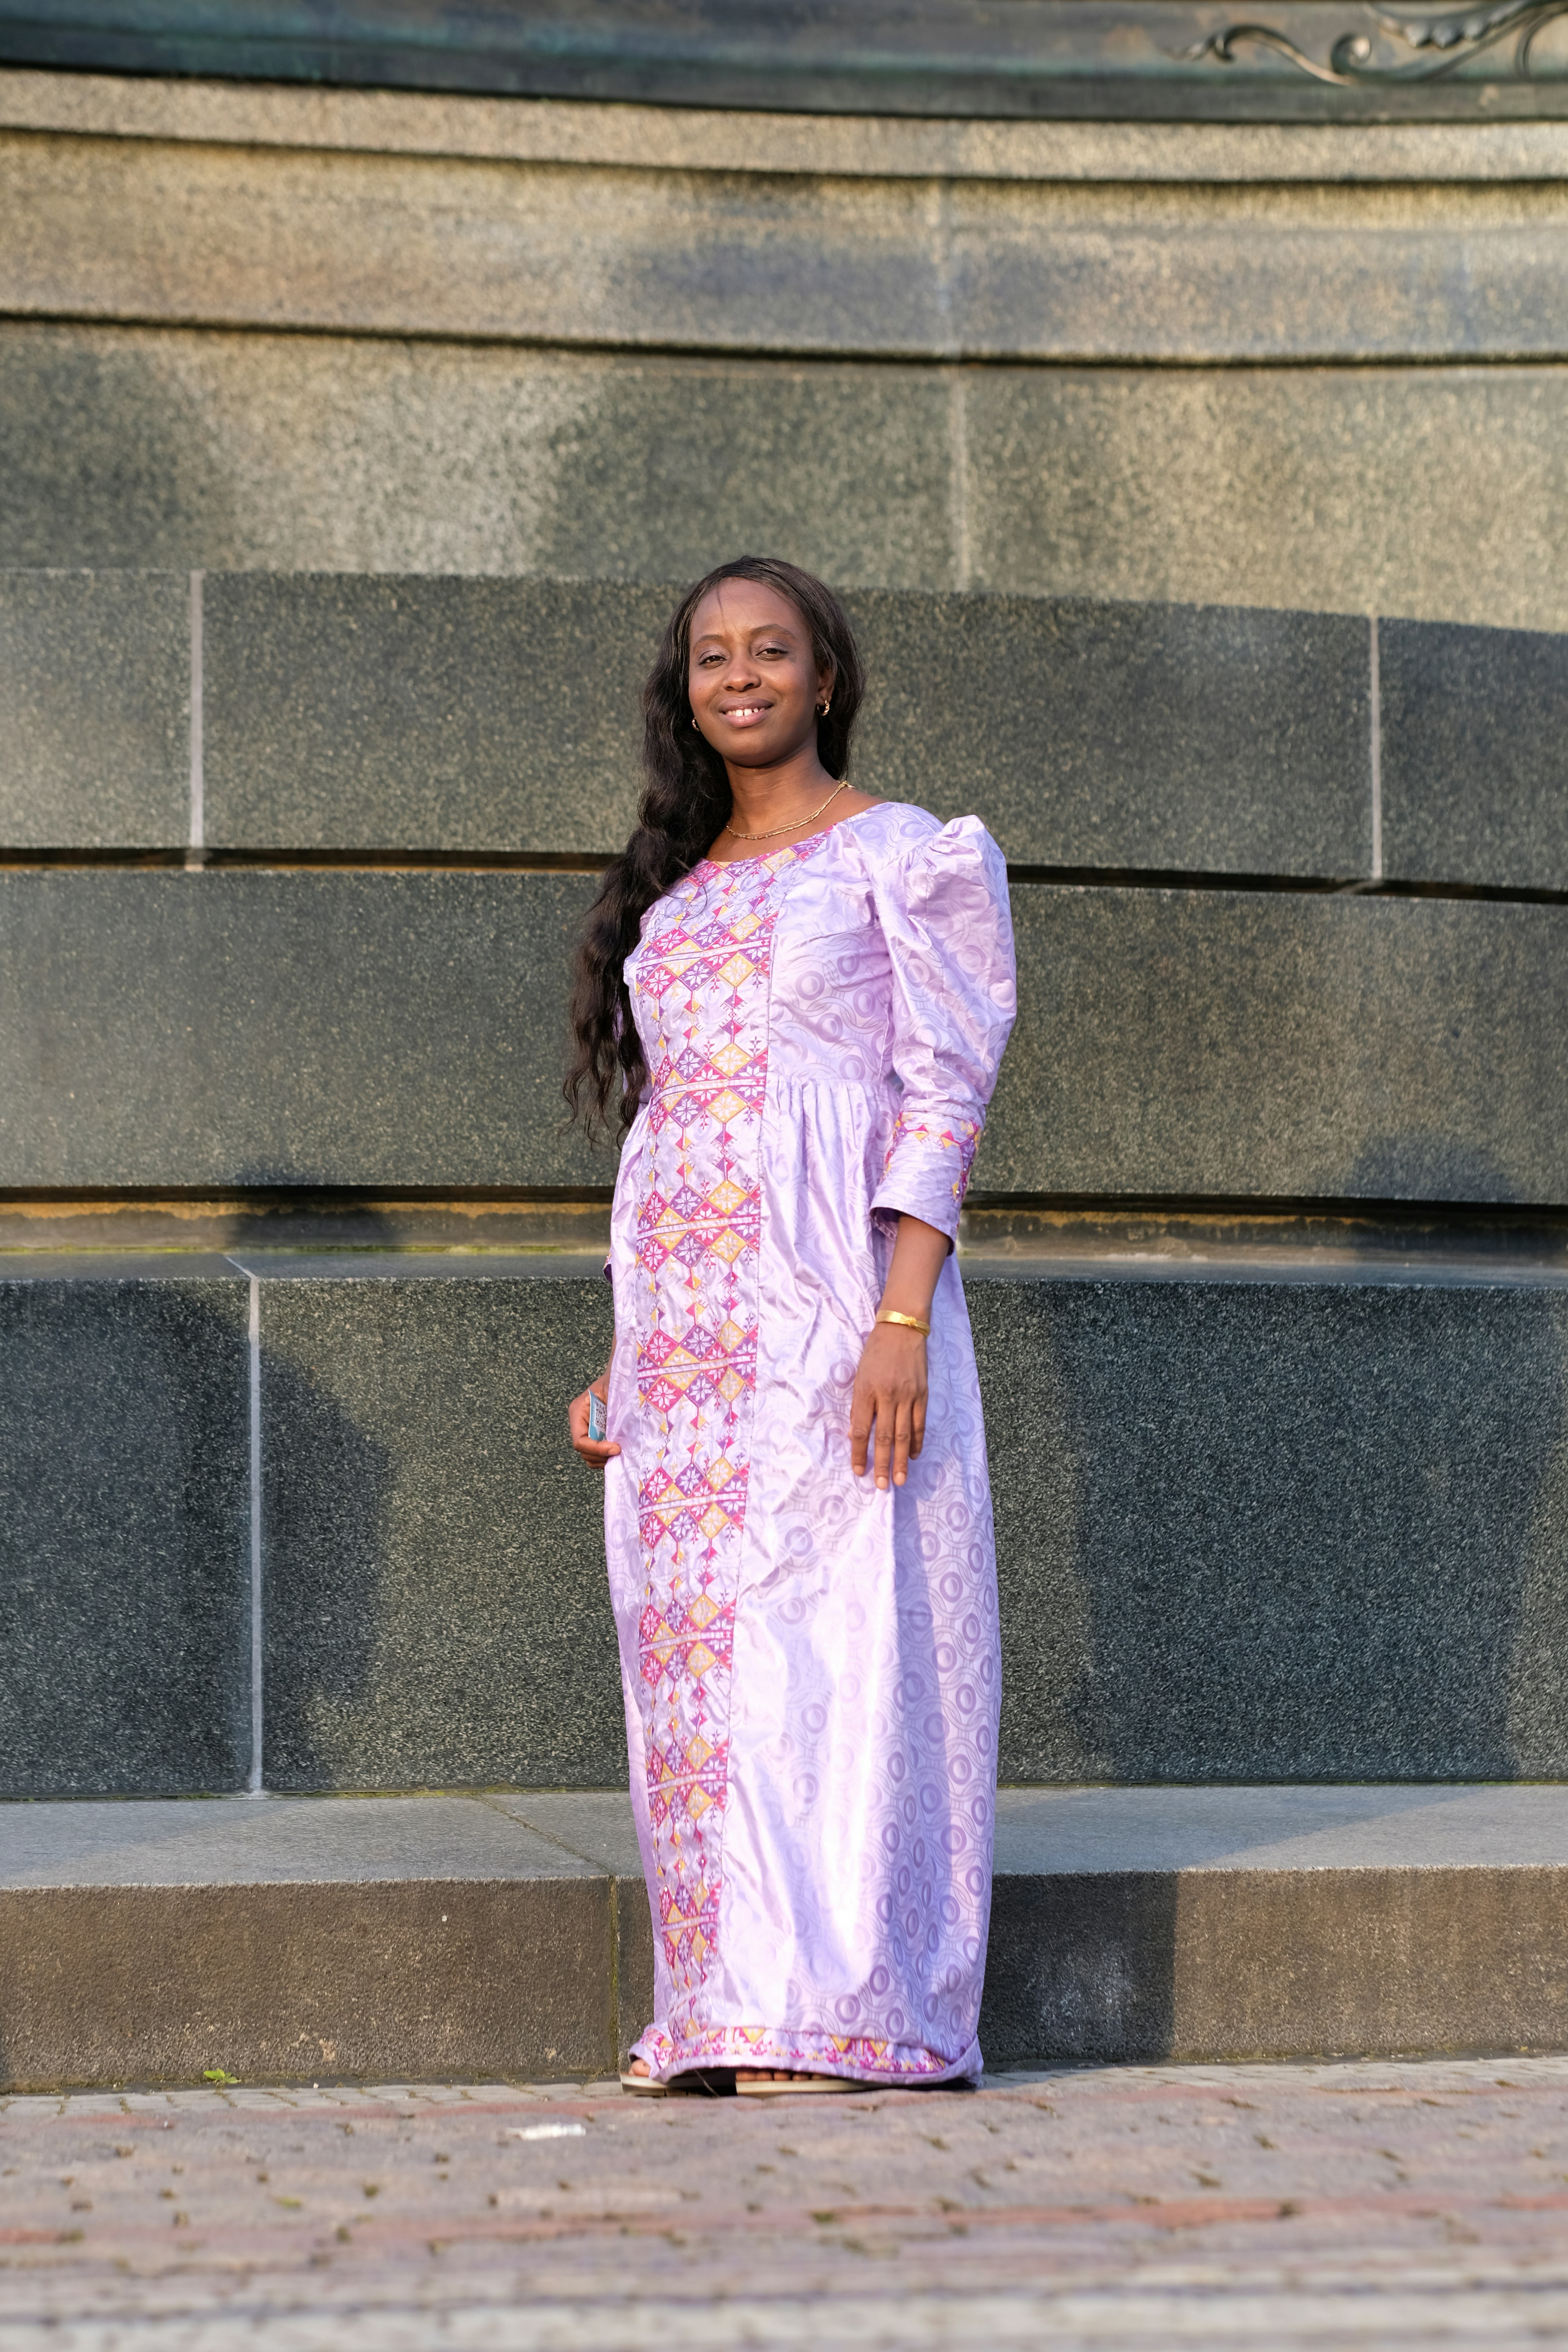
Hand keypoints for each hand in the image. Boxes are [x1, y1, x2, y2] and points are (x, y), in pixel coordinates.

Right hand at [569, 1378, 619, 1466]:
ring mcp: (587, 1431)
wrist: (619, 1376)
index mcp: (578, 1411)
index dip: (596, 1448)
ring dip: (604, 1459)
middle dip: (601, 1456)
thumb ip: (615, 1408)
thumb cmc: (616, 1379)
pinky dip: (607, 1457)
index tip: (616, 1448)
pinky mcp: (596, 1436)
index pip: (580, 1440)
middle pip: (583, 1451)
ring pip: (589, 1456)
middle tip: (621, 1453)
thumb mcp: (614, 1390)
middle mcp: (579, 1423)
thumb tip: (624, 1430)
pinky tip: (620, 1451)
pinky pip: (597, 1454)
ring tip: (621, 1454)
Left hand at [850, 1322, 926, 1490]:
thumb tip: (855, 1434)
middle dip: (881, 1464)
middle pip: (883, 1436)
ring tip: (899, 1480)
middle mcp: (887, 1395)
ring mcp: (907, 1395)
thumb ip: (858, 1406)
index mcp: (866, 1391)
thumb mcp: (859, 1376)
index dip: (859, 1452)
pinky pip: (920, 1423)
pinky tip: (913, 1455)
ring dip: (900, 1460)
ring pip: (903, 1434)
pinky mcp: (922, 1394)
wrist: (902, 1328)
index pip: (861, 1429)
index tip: (858, 1471)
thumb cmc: (876, 1352)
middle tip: (881, 1486)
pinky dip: (917, 1441)